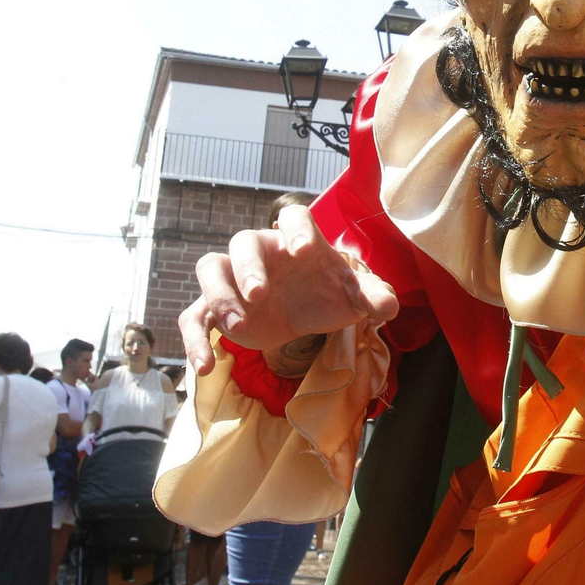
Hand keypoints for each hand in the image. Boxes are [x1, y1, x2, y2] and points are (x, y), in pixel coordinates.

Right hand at [179, 205, 398, 374]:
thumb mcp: (355, 297)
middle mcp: (263, 253)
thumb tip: (390, 306)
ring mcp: (235, 278)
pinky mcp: (219, 309)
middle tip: (259, 294)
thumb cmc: (330, 293)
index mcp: (299, 241)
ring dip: (219, 296)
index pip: (293, 217)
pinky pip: (195, 316)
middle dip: (249, 266)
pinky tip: (204, 366)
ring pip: (211, 269)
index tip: (302, 250)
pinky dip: (195, 339)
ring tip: (238, 329)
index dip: (295, 228)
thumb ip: (374, 297)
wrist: (307, 310)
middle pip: (243, 241)